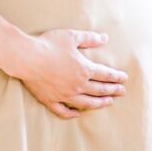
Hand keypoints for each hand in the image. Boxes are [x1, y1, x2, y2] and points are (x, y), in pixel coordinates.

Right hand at [14, 29, 128, 119]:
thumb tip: (104, 37)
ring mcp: (65, 95)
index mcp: (84, 69)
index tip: (124, 79)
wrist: (27, 57)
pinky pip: (64, 111)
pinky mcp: (51, 100)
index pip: (105, 75)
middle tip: (122, 92)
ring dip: (99, 103)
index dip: (116, 77)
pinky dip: (72, 114)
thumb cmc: (48, 45)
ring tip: (107, 103)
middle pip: (99, 90)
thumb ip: (89, 38)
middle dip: (112, 90)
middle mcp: (77, 85)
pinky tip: (77, 114)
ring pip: (86, 103)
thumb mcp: (71, 36)